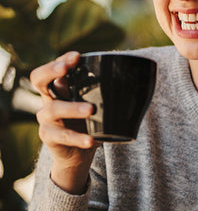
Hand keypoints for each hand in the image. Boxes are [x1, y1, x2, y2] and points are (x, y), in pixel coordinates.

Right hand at [30, 51, 97, 193]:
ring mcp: (46, 118)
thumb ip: (110, 93)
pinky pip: (62, 136)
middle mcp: (49, 99)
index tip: (77, 56)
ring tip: (91, 110)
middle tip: (65, 69)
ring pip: (53, 109)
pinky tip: (90, 140)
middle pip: (39, 79)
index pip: (54, 67)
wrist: (77, 154)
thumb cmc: (89, 123)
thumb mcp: (97, 106)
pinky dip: (77, 138)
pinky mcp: (49, 136)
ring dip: (73, 108)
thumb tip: (146, 81)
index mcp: (60, 87)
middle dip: (51, 70)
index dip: (61, 60)